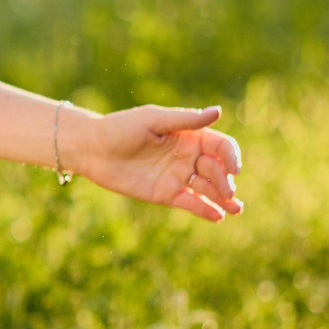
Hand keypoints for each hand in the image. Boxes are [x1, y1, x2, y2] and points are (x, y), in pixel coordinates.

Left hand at [74, 104, 243, 221]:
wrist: (93, 150)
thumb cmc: (121, 128)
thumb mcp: (154, 120)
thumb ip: (186, 120)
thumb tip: (218, 111)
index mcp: (189, 135)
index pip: (220, 146)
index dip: (231, 156)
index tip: (234, 168)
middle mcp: (188, 156)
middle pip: (217, 169)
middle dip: (225, 181)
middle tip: (227, 190)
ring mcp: (178, 176)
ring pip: (208, 189)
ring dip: (223, 198)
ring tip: (235, 209)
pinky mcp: (166, 194)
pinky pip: (191, 204)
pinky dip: (205, 210)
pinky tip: (218, 216)